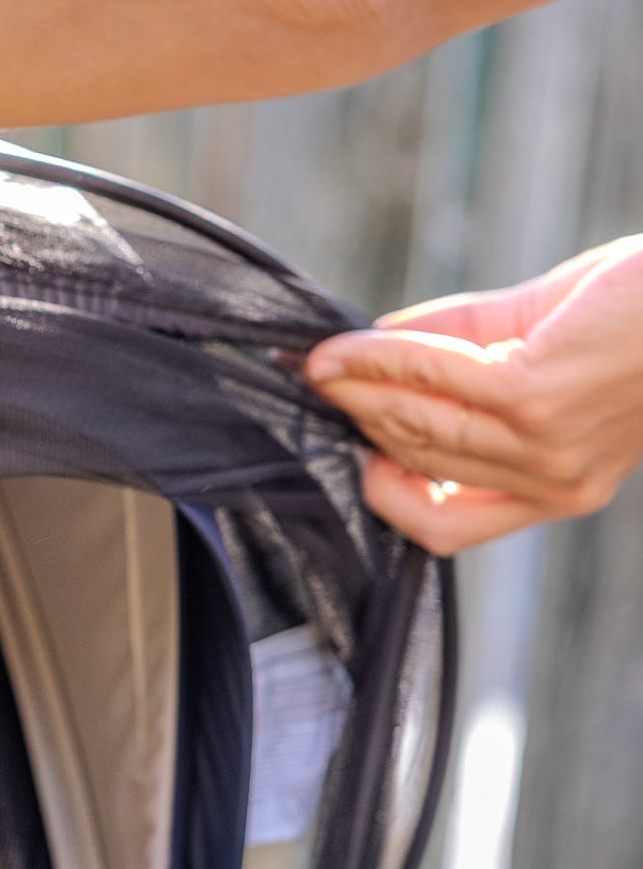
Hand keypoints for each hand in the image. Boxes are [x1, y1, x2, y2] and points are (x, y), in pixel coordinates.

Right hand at [303, 236, 642, 552]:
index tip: (345, 449)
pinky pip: (431, 379)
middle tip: (310, 379)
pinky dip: (383, 359)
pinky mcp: (537, 399)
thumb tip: (364, 357)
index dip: (384, 492)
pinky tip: (349, 346)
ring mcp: (542, 446)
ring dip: (357, 387)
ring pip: (413, 426)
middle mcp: (551, 484)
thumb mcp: (539, 345)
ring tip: (319, 362)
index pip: (443, 524)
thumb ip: (455, 357)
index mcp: (558, 490)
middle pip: (416, 462)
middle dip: (355, 418)